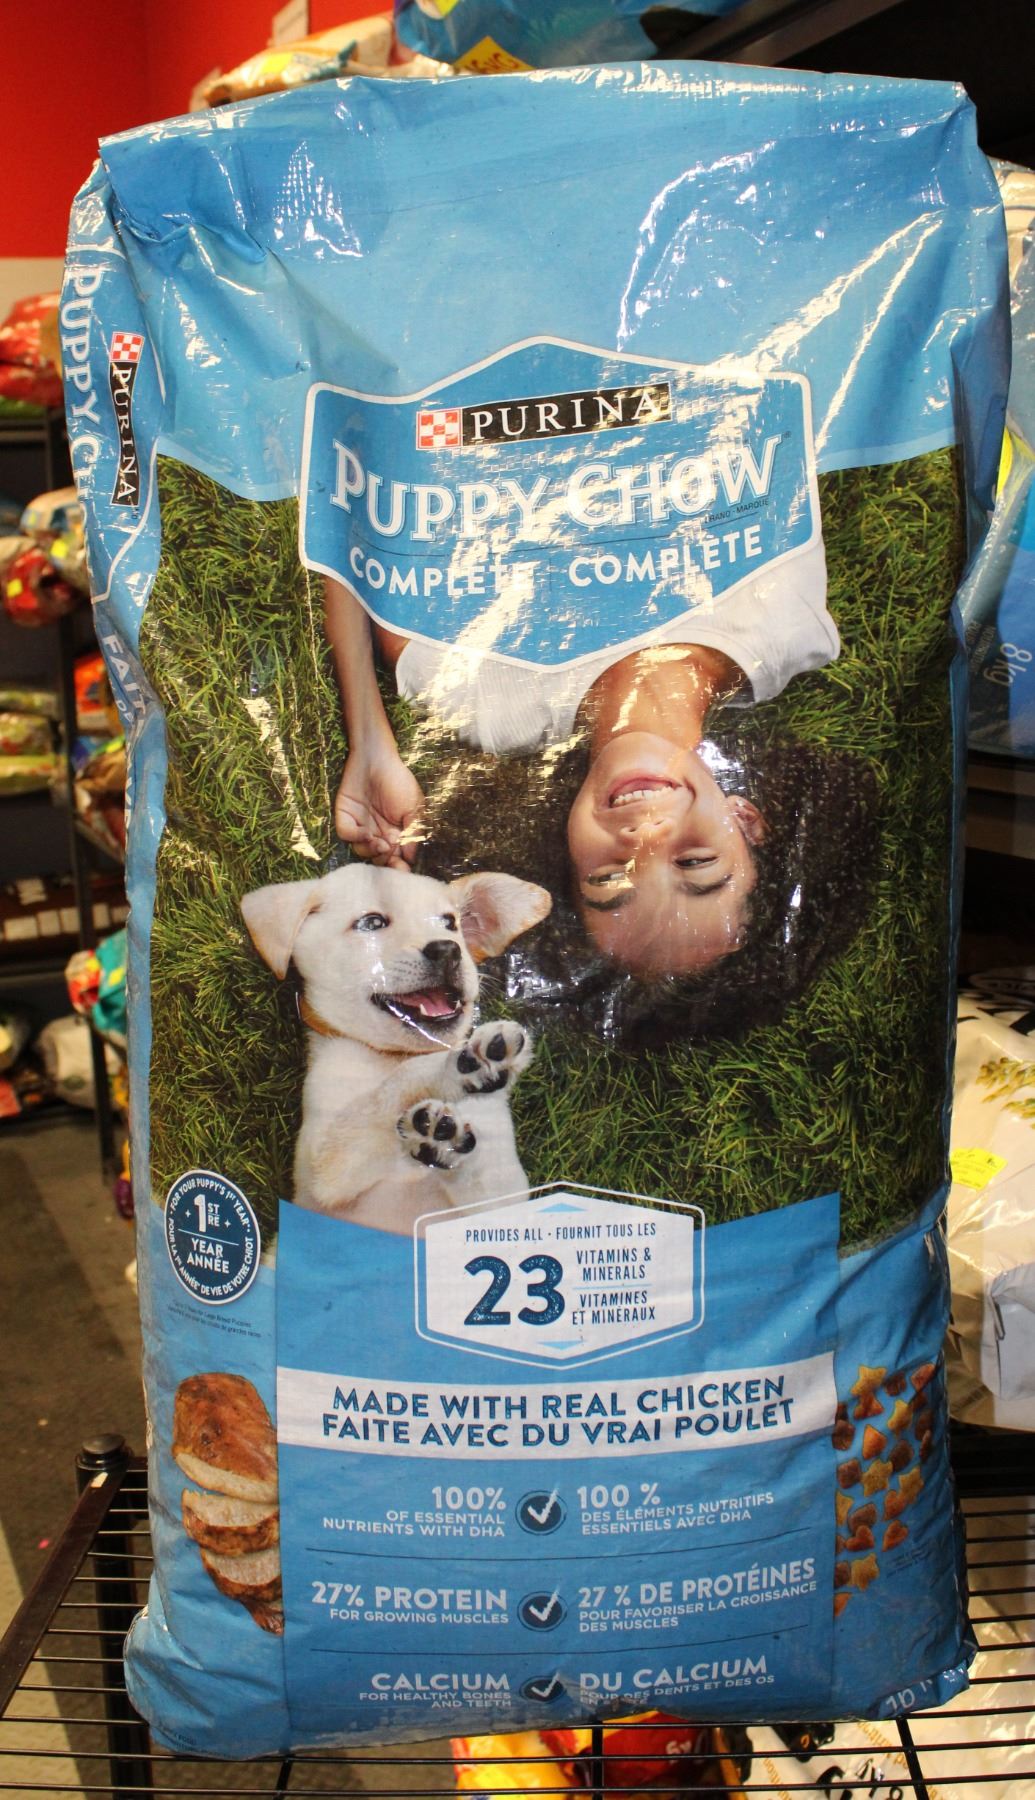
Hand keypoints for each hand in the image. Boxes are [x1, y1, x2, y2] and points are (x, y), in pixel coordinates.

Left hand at [335, 746, 424, 868]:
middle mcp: (377, 833)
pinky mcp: (345, 817)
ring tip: (381, 842)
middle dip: (384, 862)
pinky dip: (356, 837)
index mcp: (395, 834)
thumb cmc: (399, 781)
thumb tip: (410, 859)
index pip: (395, 859)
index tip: (402, 869)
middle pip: (377, 860)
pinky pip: (346, 835)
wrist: (377, 758)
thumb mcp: (414, 808)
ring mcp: (359, 826)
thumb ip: (413, 833)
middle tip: (390, 854)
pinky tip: (367, 833)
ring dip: (370, 851)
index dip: (398, 868)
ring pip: (361, 851)